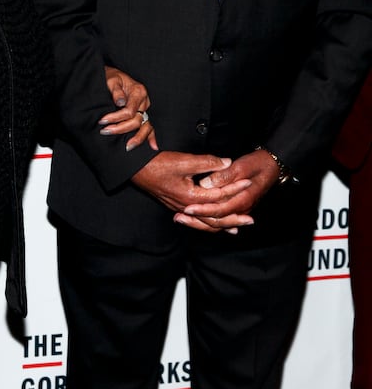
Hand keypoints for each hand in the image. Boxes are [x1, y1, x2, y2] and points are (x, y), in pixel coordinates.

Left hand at [100, 65, 157, 150]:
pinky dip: (152, 137)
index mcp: (139, 92)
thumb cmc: (112, 77)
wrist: (115, 75)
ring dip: (137, 138)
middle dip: (121, 128)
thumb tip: (120, 103)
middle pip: (136, 120)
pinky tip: (153, 147)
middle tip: (105, 131)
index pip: (129, 111)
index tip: (103, 121)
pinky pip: (150, 127)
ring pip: (145, 126)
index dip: (116, 118)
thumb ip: (116, 91)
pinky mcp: (144, 113)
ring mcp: (146, 108)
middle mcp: (145, 101)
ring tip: (127, 147)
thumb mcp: (112, 80)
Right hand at [132, 151, 254, 233]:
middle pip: (214, 217)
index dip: (235, 188)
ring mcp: (180, 208)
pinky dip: (208, 222)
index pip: (218, 196)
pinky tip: (214, 223)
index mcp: (190, 197)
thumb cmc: (158, 164)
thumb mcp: (184, 161)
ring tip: (237, 227)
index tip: (248, 183)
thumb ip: (207, 163)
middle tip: (250, 220)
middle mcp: (186, 206)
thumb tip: (227, 163)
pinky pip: (197, 219)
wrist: (136, 169)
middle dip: (233, 218)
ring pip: (205, 222)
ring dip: (222, 224)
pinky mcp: (177, 205)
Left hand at [175, 149, 280, 231]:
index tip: (187, 208)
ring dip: (200, 222)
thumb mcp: (241, 166)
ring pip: (218, 223)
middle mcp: (241, 208)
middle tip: (179, 217)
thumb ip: (223, 176)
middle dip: (197, 221)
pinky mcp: (237, 206)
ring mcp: (240, 209)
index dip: (202, 210)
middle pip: (217, 222)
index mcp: (242, 200)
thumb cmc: (258, 164)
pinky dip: (209, 220)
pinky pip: (222, 217)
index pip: (219, 210)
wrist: (272, 165)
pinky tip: (197, 220)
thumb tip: (206, 184)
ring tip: (182, 219)